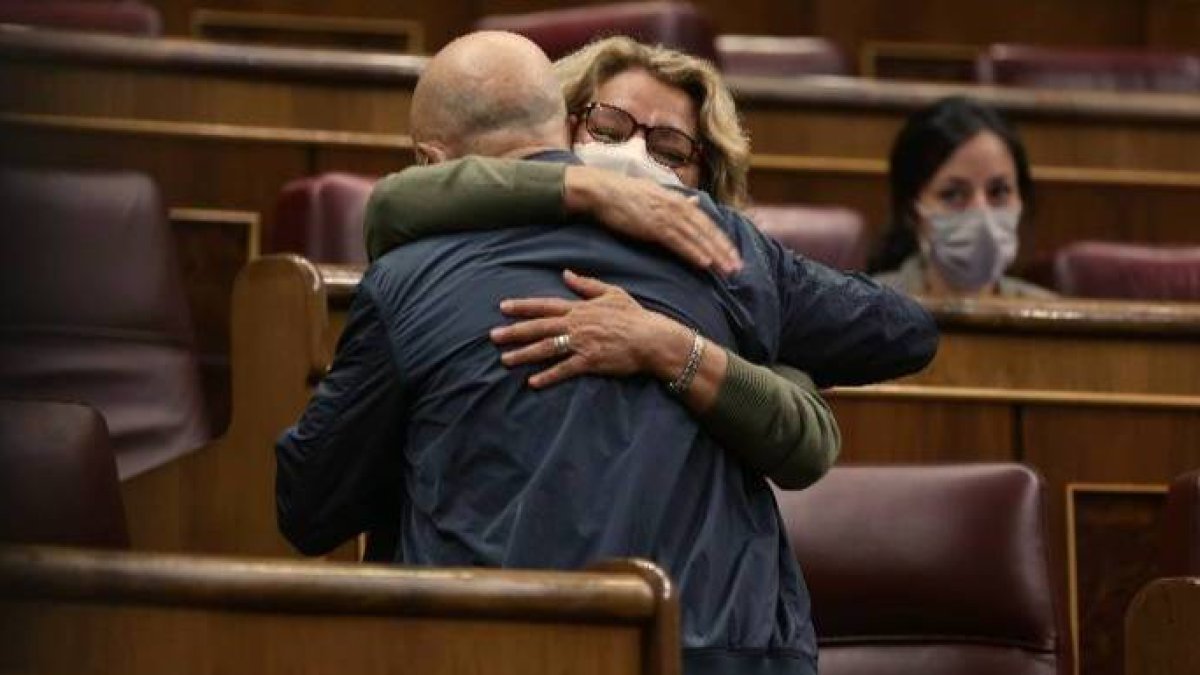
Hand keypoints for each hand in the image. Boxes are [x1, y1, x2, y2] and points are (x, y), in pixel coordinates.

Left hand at [490, 270, 691, 387]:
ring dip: (524, 354)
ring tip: (505, 359)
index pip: (544, 305)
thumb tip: (566, 273)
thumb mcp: (612, 293)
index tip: (503, 307)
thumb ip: (586, 284)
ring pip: (546, 348)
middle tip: (493, 337)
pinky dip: (548, 375)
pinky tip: (533, 382)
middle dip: (514, 332)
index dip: (522, 306)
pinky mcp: (590, 361)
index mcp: (579, 308)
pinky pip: (564, 369)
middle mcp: (576, 325)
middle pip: (539, 328)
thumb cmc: (634, 316)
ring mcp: (582, 343)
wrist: (652, 338)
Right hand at [564, 166, 741, 275]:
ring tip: (727, 271)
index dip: (721, 239)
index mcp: (677, 201)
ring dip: (714, 255)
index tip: (734, 254)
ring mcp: (666, 216)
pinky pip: (679, 242)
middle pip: (707, 231)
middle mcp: (676, 207)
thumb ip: (677, 201)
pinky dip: (694, 252)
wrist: (601, 190)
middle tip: (737, 268)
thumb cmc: (624, 194)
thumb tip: (694, 202)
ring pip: (697, 238)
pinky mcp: (654, 226)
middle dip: (724, 251)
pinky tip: (705, 263)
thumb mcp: (656, 194)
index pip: (706, 222)